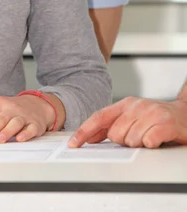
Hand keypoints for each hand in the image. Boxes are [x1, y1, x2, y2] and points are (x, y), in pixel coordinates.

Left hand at [0, 94, 56, 143]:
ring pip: (14, 123)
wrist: (37, 104)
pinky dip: (25, 134)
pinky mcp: (35, 124)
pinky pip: (30, 129)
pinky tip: (19, 139)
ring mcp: (23, 116)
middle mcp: (11, 109)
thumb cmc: (12, 110)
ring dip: (6, 132)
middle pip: (0, 118)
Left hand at [68, 96, 186, 148]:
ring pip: (131, 140)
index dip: (84, 131)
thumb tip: (89, 137)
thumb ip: (112, 125)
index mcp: (125, 104)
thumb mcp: (132, 117)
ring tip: (149, 137)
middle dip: (124, 141)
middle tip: (138, 137)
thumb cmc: (157, 119)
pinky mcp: (165, 123)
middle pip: (115, 134)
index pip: (99, 117)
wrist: (185, 114)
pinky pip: (148, 141)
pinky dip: (151, 144)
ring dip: (139, 144)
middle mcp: (136, 106)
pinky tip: (157, 140)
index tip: (73, 144)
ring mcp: (151, 112)